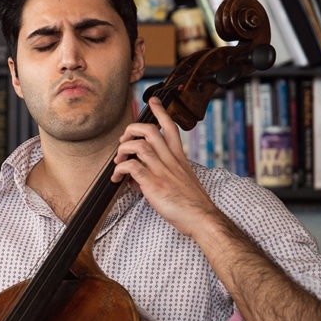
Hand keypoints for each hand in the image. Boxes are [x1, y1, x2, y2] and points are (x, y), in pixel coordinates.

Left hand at [111, 97, 221, 238]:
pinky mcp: (154, 184)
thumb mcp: (181, 182)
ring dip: (123, 150)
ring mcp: (162, 171)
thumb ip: (162, 174)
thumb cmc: (192, 203)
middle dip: (132, 130)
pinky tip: (117, 177)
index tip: (153, 101)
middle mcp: (171, 160)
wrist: (202, 219)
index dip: (161, 112)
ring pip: (139, 145)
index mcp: (179, 158)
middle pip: (150, 130)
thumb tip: (138, 176)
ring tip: (118, 161)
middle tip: (123, 141)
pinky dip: (120, 169)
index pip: (170, 127)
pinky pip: (132, 166)